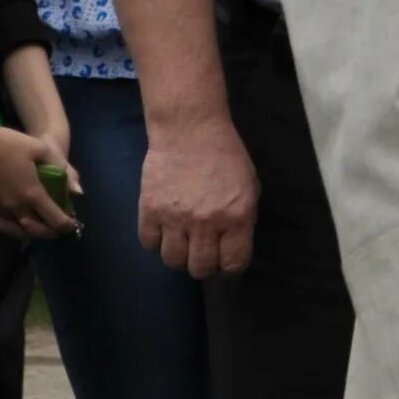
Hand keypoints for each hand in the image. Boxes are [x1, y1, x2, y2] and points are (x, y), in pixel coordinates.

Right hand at [0, 122, 77, 239]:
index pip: (54, 221)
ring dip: (24, 229)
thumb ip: (61, 168)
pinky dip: (0, 220)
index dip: (66, 226)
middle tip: (54, 226)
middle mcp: (14, 207)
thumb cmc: (8, 143)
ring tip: (32, 222)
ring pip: (12, 228)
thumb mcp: (41, 148)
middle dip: (47, 232)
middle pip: (33, 231)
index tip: (71, 224)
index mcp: (32, 195)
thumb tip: (78, 192)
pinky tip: (5, 215)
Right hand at [141, 116, 260, 278]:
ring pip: (172, 261)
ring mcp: (175, 218)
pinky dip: (156, 241)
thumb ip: (243, 220)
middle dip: (204, 265)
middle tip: (203, 252)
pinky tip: (164, 228)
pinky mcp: (149, 210)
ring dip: (179, 256)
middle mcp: (206, 223)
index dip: (230, 268)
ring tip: (183, 241)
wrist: (190, 130)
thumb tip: (233, 248)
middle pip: (200, 269)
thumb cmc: (225, 156)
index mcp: (237, 216)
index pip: (234, 264)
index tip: (225, 262)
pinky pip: (149, 244)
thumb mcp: (249, 187)